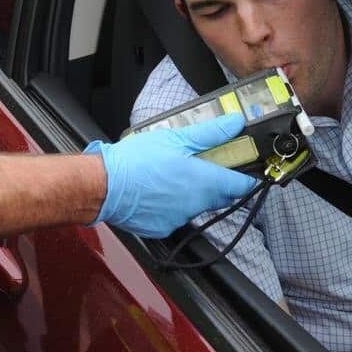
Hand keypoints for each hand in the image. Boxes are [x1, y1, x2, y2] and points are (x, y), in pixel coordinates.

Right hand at [85, 114, 256, 237]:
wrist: (104, 185)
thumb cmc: (137, 161)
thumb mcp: (176, 138)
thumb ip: (210, 133)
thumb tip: (235, 123)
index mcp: (204, 182)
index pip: (241, 186)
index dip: (247, 177)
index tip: (247, 170)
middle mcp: (196, 205)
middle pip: (220, 197)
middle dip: (219, 183)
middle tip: (206, 165)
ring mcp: (179, 219)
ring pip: (197, 206)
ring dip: (193, 193)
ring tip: (173, 174)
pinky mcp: (163, 227)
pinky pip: (176, 215)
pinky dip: (173, 204)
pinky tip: (158, 190)